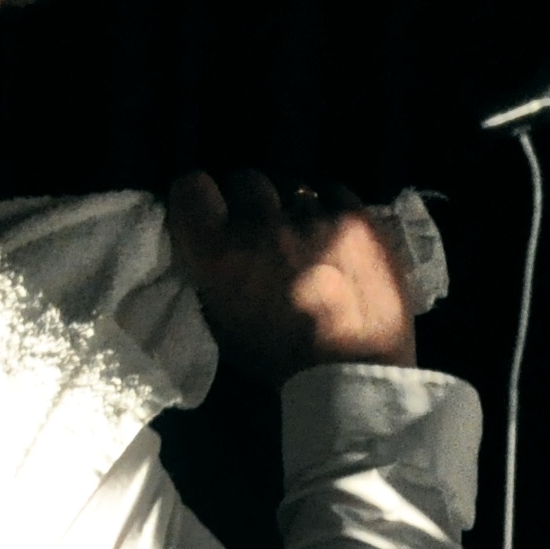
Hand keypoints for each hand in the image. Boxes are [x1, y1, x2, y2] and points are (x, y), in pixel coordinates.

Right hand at [165, 170, 418, 377]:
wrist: (354, 369)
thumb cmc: (279, 354)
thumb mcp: (220, 317)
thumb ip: (209, 269)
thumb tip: (210, 238)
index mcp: (218, 254)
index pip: (191, 187)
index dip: (198, 196)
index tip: (209, 210)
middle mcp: (261, 226)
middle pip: (246, 178)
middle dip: (249, 199)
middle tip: (260, 225)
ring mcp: (314, 217)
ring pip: (293, 183)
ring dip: (291, 203)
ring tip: (303, 229)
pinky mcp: (359, 217)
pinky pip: (334, 190)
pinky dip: (329, 205)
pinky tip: (333, 229)